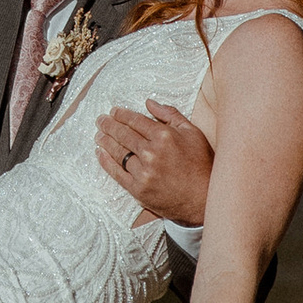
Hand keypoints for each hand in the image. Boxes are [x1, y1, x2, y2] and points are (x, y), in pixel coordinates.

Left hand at [94, 98, 213, 225]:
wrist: (203, 199)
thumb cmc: (201, 164)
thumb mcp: (192, 132)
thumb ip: (170, 115)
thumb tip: (149, 103)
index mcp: (164, 136)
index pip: (135, 121)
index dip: (122, 115)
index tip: (114, 111)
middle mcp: (151, 153)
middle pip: (123, 135)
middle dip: (109, 125)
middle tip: (101, 120)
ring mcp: (143, 172)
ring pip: (118, 153)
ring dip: (105, 141)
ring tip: (99, 135)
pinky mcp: (138, 189)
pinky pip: (117, 173)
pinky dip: (106, 162)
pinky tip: (100, 154)